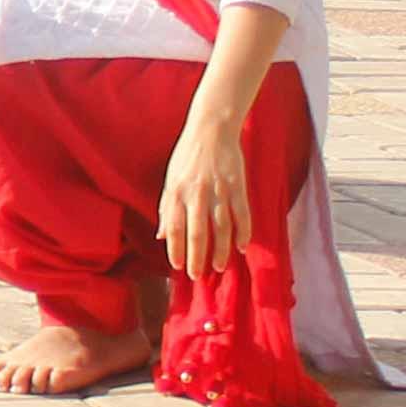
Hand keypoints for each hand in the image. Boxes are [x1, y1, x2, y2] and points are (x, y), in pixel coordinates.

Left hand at [159, 116, 253, 279]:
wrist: (211, 130)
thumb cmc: (187, 157)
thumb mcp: (170, 180)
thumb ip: (166, 208)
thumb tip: (162, 236)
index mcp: (176, 192)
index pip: (175, 228)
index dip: (176, 250)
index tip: (178, 267)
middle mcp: (196, 194)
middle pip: (198, 233)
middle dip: (198, 257)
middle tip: (199, 276)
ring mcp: (219, 191)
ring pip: (221, 228)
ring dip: (222, 251)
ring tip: (221, 267)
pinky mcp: (238, 187)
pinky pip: (242, 215)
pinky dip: (243, 233)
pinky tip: (242, 247)